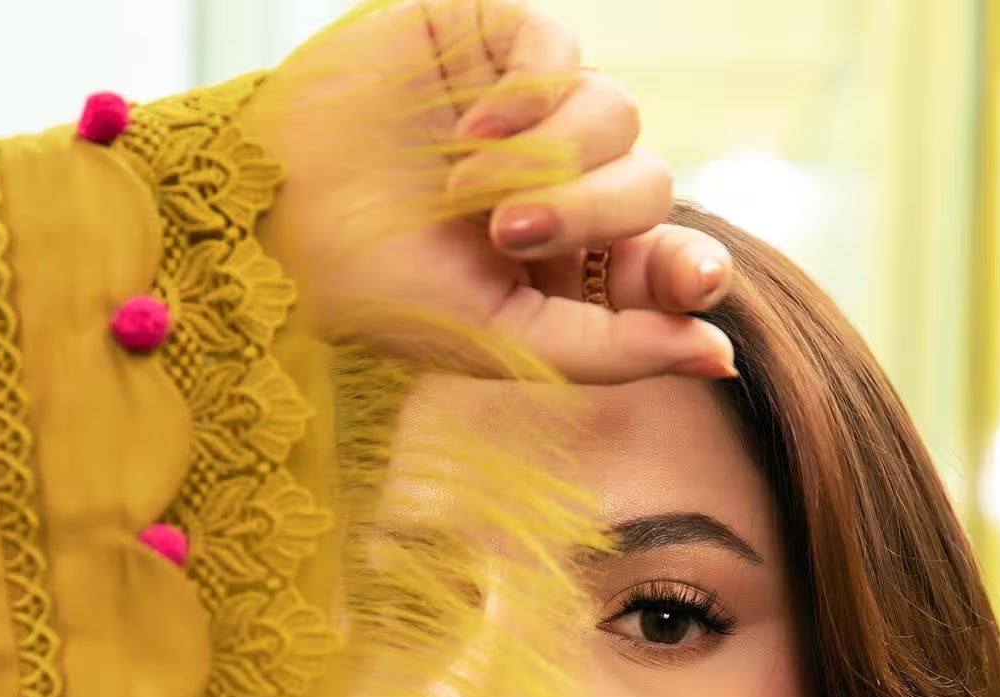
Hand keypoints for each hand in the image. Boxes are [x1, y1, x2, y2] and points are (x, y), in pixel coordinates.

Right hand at [245, 0, 734, 382]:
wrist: (279, 220)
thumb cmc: (385, 295)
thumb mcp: (504, 343)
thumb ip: (613, 353)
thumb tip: (719, 354)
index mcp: (571, 266)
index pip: (667, 260)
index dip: (690, 269)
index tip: (694, 284)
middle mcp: (564, 185)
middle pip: (649, 186)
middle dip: (596, 213)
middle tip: (513, 235)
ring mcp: (534, 110)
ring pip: (618, 116)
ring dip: (550, 159)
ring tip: (466, 189)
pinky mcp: (496, 40)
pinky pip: (562, 52)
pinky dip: (530, 95)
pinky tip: (469, 132)